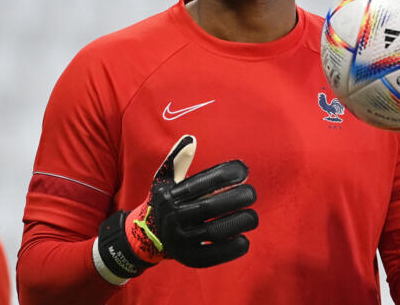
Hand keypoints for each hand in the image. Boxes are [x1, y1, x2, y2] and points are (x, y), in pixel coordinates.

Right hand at [92, 135, 257, 283]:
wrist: (146, 237)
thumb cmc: (166, 202)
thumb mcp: (166, 180)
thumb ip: (178, 160)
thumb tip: (190, 139)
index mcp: (170, 196)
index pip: (201, 182)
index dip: (225, 174)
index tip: (244, 171)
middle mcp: (172, 218)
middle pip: (208, 207)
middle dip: (235, 198)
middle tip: (252, 193)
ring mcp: (179, 240)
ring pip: (212, 232)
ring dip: (237, 223)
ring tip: (252, 217)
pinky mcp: (187, 258)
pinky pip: (211, 256)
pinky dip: (230, 250)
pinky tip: (244, 240)